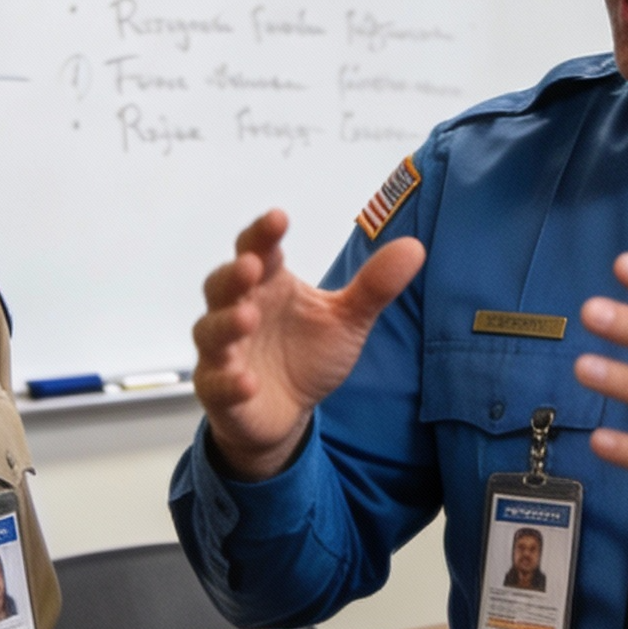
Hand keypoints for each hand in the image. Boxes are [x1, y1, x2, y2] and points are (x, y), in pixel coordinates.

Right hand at [192, 209, 425, 480]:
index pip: (258, 249)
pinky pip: (217, 385)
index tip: (279, 218)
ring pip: (212, 332)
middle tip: (251, 265)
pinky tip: (247, 382)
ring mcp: (223, 352)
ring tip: (248, 318)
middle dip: (233, 274)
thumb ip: (374, 286)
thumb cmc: (307, 353)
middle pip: (222, 285)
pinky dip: (230, 383)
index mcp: (267, 284)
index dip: (263, 233)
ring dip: (227, 323)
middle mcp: (237, 310)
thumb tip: (415, 247)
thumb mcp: (347, 320)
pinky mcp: (219, 392)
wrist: (287, 411)